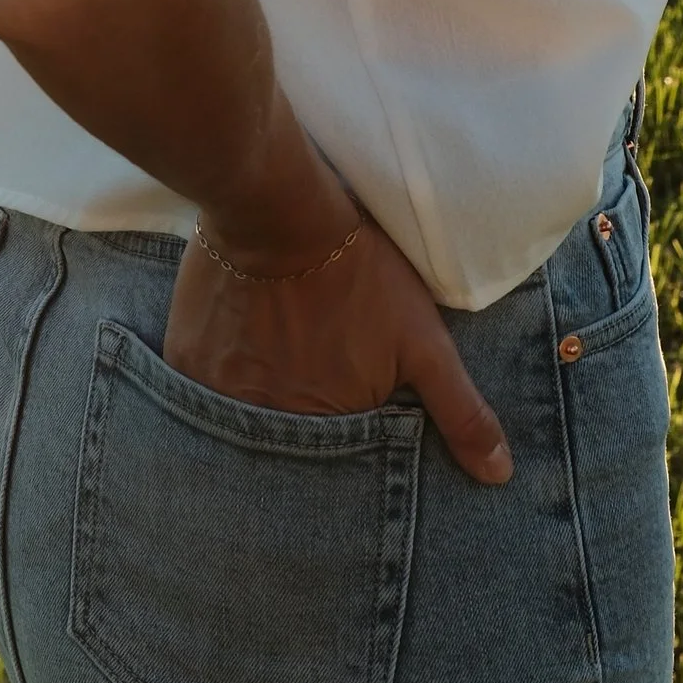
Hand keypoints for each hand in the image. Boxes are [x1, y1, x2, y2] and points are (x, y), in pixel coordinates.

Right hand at [162, 206, 512, 485]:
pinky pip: (200, 395)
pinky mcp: (183, 363)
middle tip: (307, 378)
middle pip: (282, 449)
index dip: (343, 446)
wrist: (276, 205)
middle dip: (297, 430)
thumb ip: (459, 411)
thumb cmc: (358, 273)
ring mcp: (214, 396)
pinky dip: (219, 383)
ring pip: (240, 422)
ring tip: (275, 363)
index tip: (344, 411)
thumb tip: (499, 477)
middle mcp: (259, 426)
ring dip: (257, 405)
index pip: (332, 471)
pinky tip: (239, 349)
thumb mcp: (424, 341)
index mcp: (319, 432)